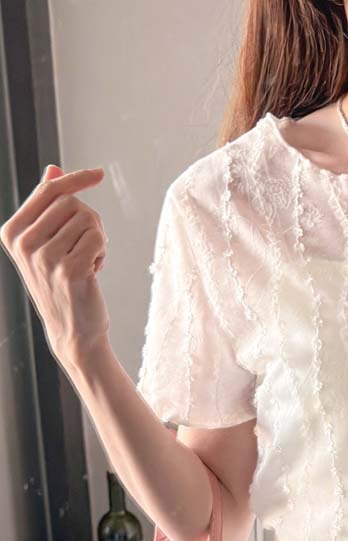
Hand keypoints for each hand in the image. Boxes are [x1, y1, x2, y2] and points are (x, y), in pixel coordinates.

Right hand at [0, 163, 109, 366]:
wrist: (73, 331)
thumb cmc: (62, 284)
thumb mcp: (47, 244)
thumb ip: (48, 208)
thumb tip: (53, 169)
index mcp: (12, 232)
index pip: (48, 190)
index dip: (76, 179)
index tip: (98, 173)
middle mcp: (24, 243)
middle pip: (71, 202)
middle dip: (89, 220)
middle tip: (87, 247)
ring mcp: (45, 258)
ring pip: (87, 219)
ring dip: (96, 239)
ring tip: (86, 262)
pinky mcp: (69, 270)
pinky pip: (98, 238)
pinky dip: (102, 252)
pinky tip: (93, 272)